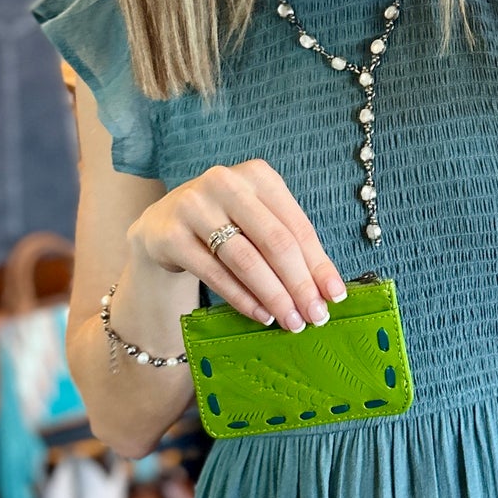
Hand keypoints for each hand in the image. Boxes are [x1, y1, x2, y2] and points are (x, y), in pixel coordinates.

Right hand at [130, 159, 347, 332]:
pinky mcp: (171, 235)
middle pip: (275, 242)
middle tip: (315, 316)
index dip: (319, 264)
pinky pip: (215, 274)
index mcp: (258, 175)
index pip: (297, 226)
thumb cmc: (223, 223)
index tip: (335, 297)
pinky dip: (243, 299)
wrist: (162, 224)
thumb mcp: (257, 221)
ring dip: (274, 296)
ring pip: (246, 260)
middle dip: (299, 284)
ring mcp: (195, 207)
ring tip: (291, 321)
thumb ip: (290, 246)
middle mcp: (226, 183)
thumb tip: (327, 290)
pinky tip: (261, 315)